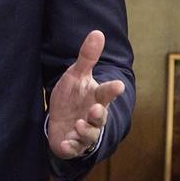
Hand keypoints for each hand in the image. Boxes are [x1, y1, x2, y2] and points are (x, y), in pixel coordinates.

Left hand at [46, 30, 125, 158]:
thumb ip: (87, 57)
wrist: (61, 120)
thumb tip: (98, 31)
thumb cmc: (73, 96)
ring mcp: (83, 132)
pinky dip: (70, 148)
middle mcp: (93, 116)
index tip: (118, 85)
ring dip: (85, 130)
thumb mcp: (77, 75)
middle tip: (95, 109)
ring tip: (78, 124)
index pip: (106, 93)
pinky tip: (65, 144)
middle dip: (98, 114)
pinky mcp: (72, 145)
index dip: (112, 89)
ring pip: (89, 134)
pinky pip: (73, 149)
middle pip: (100, 117)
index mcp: (96, 98)